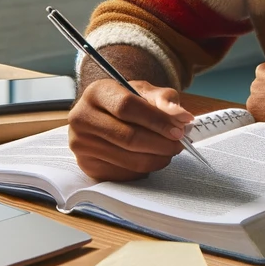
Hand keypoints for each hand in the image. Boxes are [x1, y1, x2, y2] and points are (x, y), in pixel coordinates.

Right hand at [68, 79, 194, 181]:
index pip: (127, 107)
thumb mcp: (146, 92)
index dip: (157, 121)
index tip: (179, 130)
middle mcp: (81, 118)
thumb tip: (183, 118)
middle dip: (161, 144)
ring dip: (157, 158)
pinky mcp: (87, 166)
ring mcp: (81, 144)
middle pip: (128, 137)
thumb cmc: (128, 101)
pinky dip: (145, 168)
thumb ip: (165, 101)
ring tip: (170, 151)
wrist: (105, 115)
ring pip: (128, 159)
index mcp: (96, 93)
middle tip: (180, 144)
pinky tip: (152, 158)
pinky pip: (124, 173)